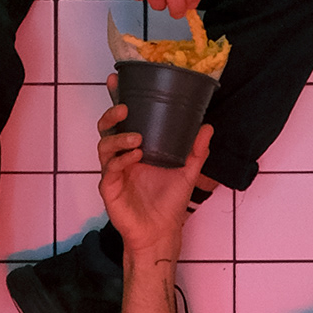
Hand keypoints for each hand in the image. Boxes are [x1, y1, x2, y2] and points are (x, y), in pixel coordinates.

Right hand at [97, 95, 212, 257]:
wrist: (162, 232)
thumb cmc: (170, 202)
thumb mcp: (187, 172)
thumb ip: (196, 150)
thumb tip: (208, 126)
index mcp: (136, 147)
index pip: (123, 120)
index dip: (116, 99)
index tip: (115, 80)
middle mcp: (121, 156)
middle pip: (106, 128)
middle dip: (111, 115)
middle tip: (125, 108)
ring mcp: (114, 172)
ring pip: (104, 146)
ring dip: (119, 138)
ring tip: (138, 138)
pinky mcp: (110, 189)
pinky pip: (109, 170)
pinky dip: (121, 160)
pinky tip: (134, 157)